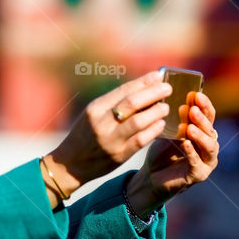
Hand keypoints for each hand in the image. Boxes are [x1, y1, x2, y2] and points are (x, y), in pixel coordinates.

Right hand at [46, 70, 172, 195]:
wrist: (70, 163)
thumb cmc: (85, 135)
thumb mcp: (94, 115)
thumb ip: (114, 103)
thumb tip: (143, 88)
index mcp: (95, 109)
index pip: (123, 90)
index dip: (143, 82)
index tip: (158, 75)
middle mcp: (101, 122)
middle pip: (132, 102)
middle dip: (153, 93)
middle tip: (167, 88)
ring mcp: (110, 140)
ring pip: (138, 121)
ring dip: (156, 112)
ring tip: (165, 107)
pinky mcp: (118, 155)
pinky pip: (140, 140)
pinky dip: (153, 130)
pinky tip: (161, 124)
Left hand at [125, 90, 219, 216]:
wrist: (152, 176)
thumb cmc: (162, 150)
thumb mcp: (168, 130)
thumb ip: (175, 117)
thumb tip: (172, 95)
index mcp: (204, 132)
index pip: (209, 115)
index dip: (204, 105)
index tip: (195, 94)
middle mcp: (209, 145)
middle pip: (211, 129)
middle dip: (202, 119)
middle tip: (192, 109)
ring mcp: (207, 161)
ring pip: (210, 146)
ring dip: (200, 135)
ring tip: (190, 127)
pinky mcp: (199, 174)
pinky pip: (197, 163)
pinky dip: (191, 152)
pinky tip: (185, 144)